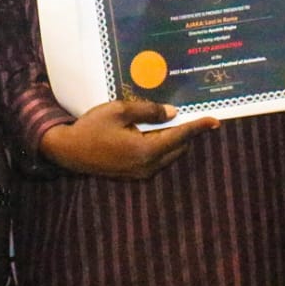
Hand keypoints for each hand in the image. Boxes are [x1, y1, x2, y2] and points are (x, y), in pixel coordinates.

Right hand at [38, 98, 219, 179]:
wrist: (69, 151)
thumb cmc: (92, 127)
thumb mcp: (119, 110)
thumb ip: (147, 110)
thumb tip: (172, 113)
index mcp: (146, 150)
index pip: (180, 136)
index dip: (198, 127)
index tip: (215, 121)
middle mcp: (147, 166)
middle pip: (178, 147)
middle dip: (186, 132)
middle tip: (189, 114)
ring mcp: (141, 173)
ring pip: (169, 154)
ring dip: (173, 139)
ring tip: (171, 120)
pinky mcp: (134, 174)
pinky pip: (157, 159)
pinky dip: (161, 145)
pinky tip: (153, 131)